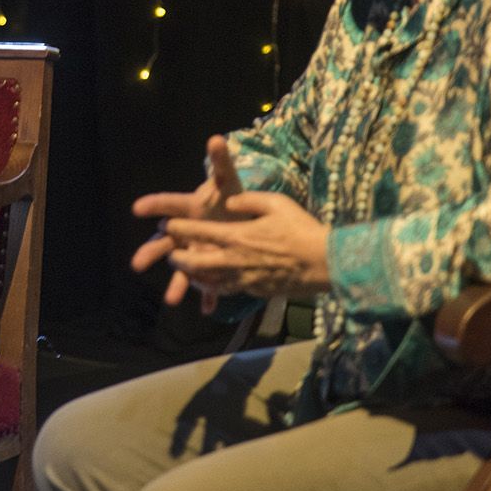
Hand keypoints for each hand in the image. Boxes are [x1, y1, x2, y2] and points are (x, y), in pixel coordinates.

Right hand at [130, 135, 247, 312]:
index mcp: (188, 210)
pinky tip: (207, 309)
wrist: (242, 221)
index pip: (168, 204)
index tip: (137, 208)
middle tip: (137, 264)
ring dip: (176, 283)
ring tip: (172, 300)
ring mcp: (194, 251)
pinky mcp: (209, 266)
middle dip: (150, 253)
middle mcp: (184, 232)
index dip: (154, 205)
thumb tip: (217, 138)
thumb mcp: (228, 182)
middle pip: (164, 242)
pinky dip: (207, 296)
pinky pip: (207, 284)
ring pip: (181, 268)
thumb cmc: (229, 201)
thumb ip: (221, 162)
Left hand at [164, 191, 331, 298]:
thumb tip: (231, 202)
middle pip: (195, 263)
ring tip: (184, 272)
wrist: (324, 263)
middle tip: (172, 254)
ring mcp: (243, 278)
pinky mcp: (253, 290)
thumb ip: (249, 200)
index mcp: (237, 235)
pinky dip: (212, 288)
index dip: (179, 229)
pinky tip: (210, 284)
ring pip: (207, 281)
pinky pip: (226, 290)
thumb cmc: (301, 229)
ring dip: (192, 276)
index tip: (166, 225)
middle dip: (178, 259)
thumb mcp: (276, 203)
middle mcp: (234, 259)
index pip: (198, 232)